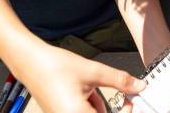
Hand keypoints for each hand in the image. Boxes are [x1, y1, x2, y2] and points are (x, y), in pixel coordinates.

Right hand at [21, 44, 144, 112]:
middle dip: (113, 108)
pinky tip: (86, 92)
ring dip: (99, 106)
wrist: (31, 62)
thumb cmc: (54, 67)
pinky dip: (90, 106)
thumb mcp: (93, 71)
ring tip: (91, 87)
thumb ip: (119, 80)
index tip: (132, 101)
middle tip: (122, 94)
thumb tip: (138, 86)